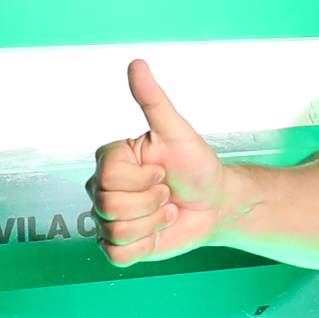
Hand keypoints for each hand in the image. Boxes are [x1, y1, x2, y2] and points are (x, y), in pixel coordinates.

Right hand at [92, 58, 240, 267]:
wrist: (215, 203)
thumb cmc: (196, 165)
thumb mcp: (178, 131)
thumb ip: (153, 99)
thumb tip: (137, 64)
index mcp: (111, 159)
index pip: (109, 174)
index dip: (144, 178)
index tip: (162, 171)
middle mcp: (102, 187)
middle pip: (109, 204)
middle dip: (151, 201)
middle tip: (166, 192)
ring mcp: (107, 218)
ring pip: (115, 230)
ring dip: (153, 223)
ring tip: (165, 210)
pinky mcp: (117, 246)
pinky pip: (116, 254)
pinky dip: (145, 244)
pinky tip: (158, 230)